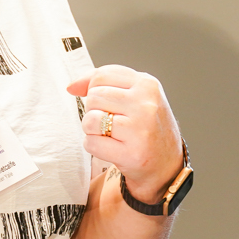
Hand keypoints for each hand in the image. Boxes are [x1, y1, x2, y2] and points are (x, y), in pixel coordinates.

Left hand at [68, 64, 183, 201]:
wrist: (166, 163)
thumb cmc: (147, 126)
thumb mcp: (135, 95)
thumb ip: (105, 83)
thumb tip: (72, 87)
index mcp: (147, 85)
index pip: (102, 75)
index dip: (93, 89)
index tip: (101, 101)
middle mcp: (146, 104)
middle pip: (94, 97)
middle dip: (94, 110)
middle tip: (110, 121)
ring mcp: (140, 129)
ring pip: (90, 120)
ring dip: (91, 129)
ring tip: (109, 134)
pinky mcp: (131, 153)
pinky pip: (91, 143)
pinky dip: (94, 146)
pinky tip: (110, 147)